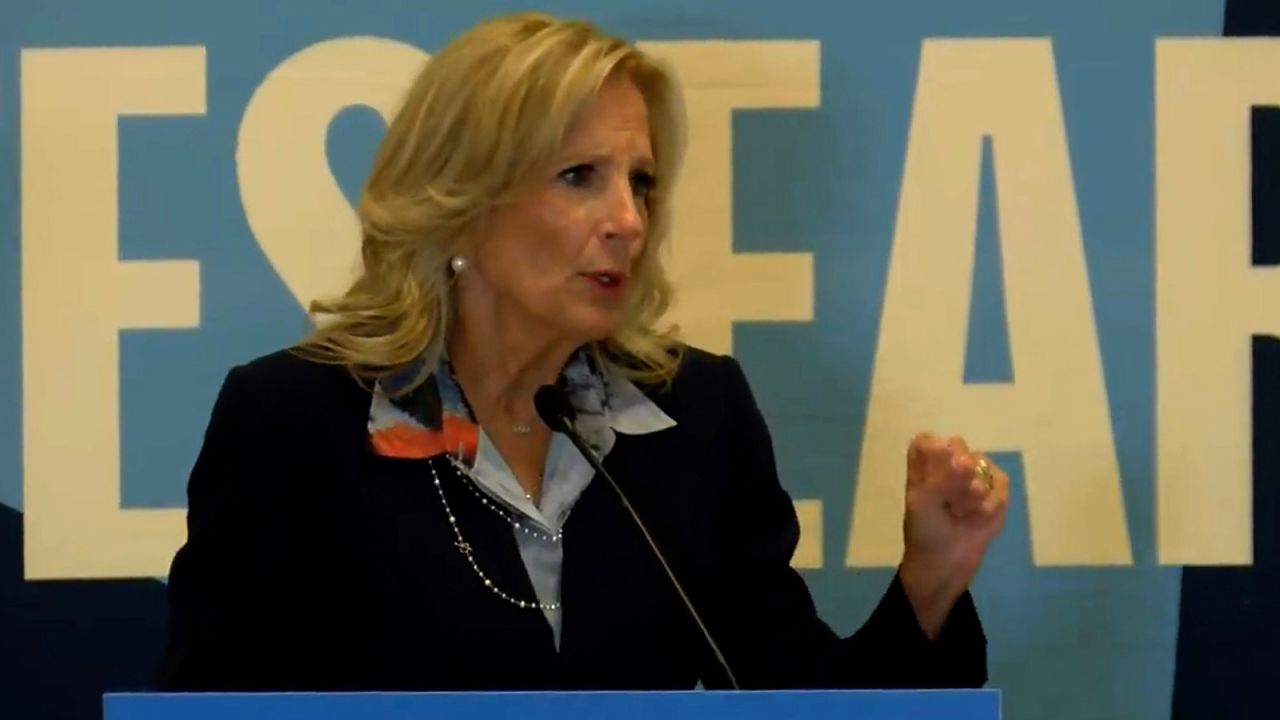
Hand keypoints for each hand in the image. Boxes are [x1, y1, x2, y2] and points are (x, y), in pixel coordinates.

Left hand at [898, 433, 1008, 638]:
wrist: (947, 565)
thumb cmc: (926, 532)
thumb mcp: (922, 505)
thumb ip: (940, 479)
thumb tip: (966, 461)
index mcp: (923, 466)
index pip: (927, 441)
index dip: (934, 457)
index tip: (934, 479)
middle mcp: (948, 465)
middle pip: (957, 445)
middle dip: (956, 475)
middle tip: (950, 502)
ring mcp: (974, 476)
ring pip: (982, 463)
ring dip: (973, 494)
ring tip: (962, 513)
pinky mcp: (996, 492)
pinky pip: (1001, 483)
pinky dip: (991, 504)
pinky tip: (979, 519)